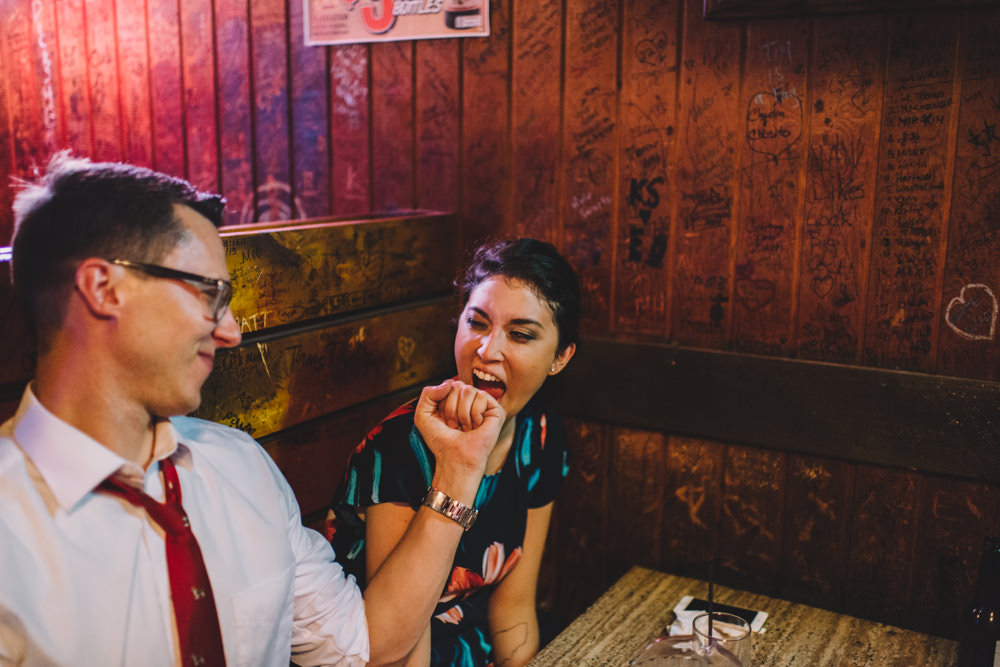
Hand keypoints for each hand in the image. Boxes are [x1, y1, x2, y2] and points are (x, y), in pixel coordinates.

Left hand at [414, 379, 504, 497]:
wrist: (454, 458)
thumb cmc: (440, 440)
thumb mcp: (422, 415)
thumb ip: (428, 393)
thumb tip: (450, 383)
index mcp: (454, 398)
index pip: (447, 384)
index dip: (441, 403)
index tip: (443, 421)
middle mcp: (470, 399)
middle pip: (456, 385)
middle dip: (450, 408)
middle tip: (455, 425)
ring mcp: (483, 403)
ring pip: (468, 390)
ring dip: (462, 414)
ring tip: (466, 427)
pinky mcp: (496, 409)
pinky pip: (481, 396)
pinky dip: (474, 414)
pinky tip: (477, 426)